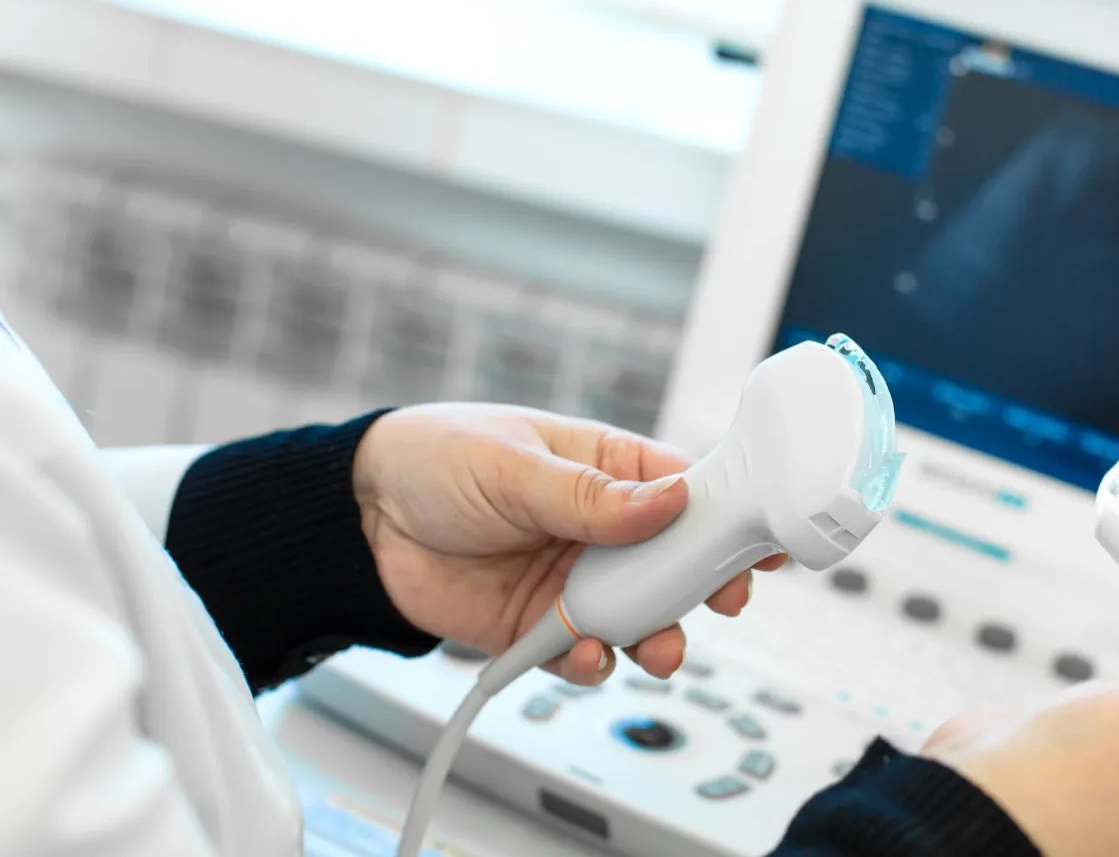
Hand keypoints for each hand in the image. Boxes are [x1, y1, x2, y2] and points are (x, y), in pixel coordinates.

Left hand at [352, 403, 787, 685]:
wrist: (356, 521)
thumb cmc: (434, 459)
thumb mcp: (514, 464)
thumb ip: (590, 495)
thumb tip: (667, 500)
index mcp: (606, 468)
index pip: (685, 491)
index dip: (726, 515)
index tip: (758, 541)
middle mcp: (600, 529)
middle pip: (675, 563)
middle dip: (702, 587)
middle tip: (721, 602)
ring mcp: (573, 580)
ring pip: (639, 617)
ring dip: (656, 636)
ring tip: (655, 648)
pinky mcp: (540, 626)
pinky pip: (584, 654)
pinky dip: (593, 663)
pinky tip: (583, 654)